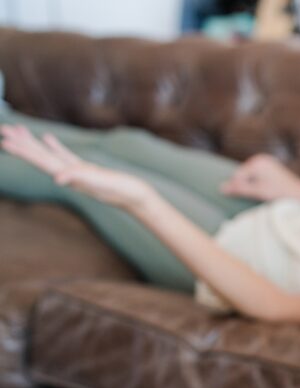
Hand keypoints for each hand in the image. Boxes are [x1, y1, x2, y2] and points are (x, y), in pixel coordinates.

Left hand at [0, 125, 153, 210]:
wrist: (141, 199)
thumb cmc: (125, 191)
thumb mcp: (102, 183)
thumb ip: (80, 178)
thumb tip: (57, 178)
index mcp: (72, 176)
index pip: (42, 161)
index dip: (24, 151)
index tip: (5, 141)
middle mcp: (70, 175)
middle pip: (41, 158)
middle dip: (22, 145)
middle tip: (2, 131)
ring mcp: (78, 173)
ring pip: (50, 156)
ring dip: (34, 144)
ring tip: (17, 131)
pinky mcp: (88, 170)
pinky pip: (67, 156)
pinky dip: (55, 147)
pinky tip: (48, 138)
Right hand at [220, 153, 299, 201]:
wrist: (299, 193)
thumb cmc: (279, 193)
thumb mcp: (257, 192)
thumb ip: (239, 189)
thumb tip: (220, 187)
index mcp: (257, 162)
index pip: (238, 176)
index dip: (240, 187)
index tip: (252, 195)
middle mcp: (261, 158)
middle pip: (243, 174)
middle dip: (246, 185)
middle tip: (260, 193)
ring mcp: (266, 161)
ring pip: (250, 175)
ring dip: (252, 184)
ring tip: (263, 192)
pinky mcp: (270, 166)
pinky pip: (257, 175)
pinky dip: (257, 182)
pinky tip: (265, 189)